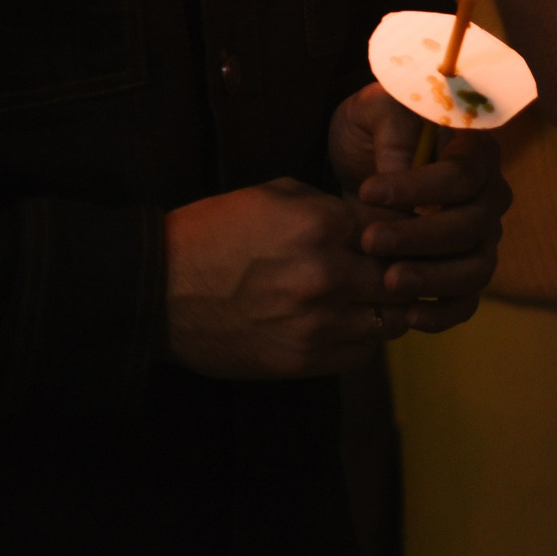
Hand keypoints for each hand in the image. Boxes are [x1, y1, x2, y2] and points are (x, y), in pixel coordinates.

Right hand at [165, 179, 395, 378]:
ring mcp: (317, 322)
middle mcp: (326, 274)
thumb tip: (375, 218)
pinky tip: (349, 324)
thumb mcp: (272, 195)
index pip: (397, 227)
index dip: (401, 231)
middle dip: (401, 269)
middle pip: (401, 273)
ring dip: (387, 307)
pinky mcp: (302, 360)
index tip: (398, 237)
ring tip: (372, 298)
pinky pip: (362, 352)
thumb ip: (330, 205)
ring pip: (391, 317)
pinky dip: (364, 339)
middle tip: (395, 269)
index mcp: (320, 225)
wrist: (154, 292)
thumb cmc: (211, 234)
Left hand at [329, 81, 511, 329]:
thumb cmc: (372, 127)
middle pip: (472, 224)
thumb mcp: (376, 110)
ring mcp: (480, 237)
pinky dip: (444, 313)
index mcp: (477, 150)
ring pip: (477, 265)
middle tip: (371, 241)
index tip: (368, 190)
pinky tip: (408, 316)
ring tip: (389, 281)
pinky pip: (468, 299)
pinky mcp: (461, 270)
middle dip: (420, 237)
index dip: (419, 187)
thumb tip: (400, 176)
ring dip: (435, 278)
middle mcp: (489, 195)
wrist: (359, 163)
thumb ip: (393, 132)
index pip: (462, 175)